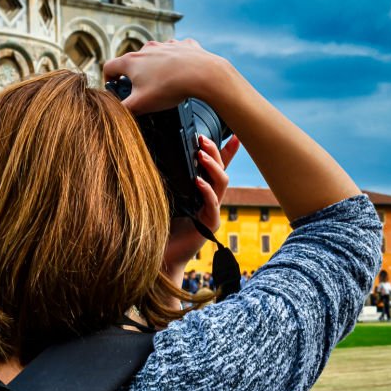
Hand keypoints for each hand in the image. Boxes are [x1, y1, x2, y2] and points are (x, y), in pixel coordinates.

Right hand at [102, 39, 231, 115]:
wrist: (202, 74)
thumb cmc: (170, 87)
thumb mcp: (141, 104)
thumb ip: (124, 109)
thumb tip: (117, 112)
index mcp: (131, 61)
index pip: (109, 67)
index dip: (108, 79)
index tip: (114, 87)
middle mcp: (147, 49)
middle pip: (133, 61)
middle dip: (134, 75)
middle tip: (142, 91)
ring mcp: (166, 45)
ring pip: (155, 56)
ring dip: (155, 67)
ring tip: (164, 83)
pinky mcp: (184, 46)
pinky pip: (176, 53)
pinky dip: (176, 62)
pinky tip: (181, 73)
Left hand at [162, 134, 240, 272]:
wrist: (159, 256)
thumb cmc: (158, 225)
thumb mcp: (164, 196)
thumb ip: (169, 180)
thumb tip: (157, 153)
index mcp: (201, 192)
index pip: (217, 168)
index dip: (227, 151)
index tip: (233, 134)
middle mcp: (210, 200)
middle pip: (221, 170)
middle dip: (215, 152)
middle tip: (202, 139)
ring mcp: (212, 212)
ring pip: (222, 183)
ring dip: (212, 166)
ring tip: (200, 154)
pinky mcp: (209, 225)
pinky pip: (213, 204)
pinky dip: (207, 190)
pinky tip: (198, 181)